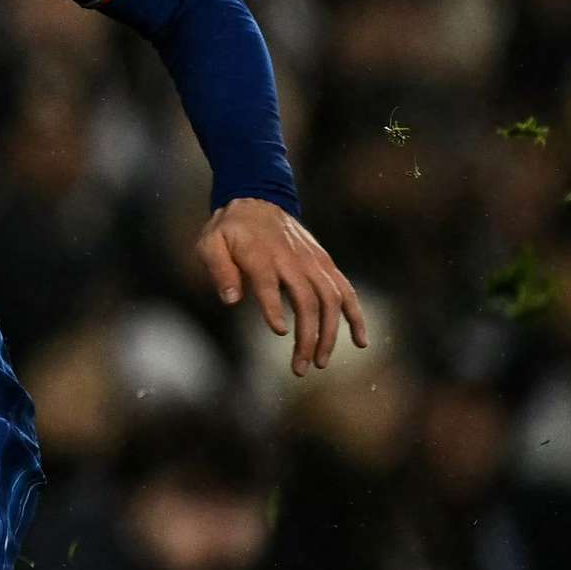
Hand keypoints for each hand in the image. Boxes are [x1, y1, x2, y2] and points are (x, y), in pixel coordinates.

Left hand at [198, 197, 367, 375]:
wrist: (257, 201)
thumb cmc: (229, 230)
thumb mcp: (210, 244)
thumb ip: (219, 270)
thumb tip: (231, 300)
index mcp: (261, 255)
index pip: (270, 283)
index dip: (275, 307)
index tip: (280, 331)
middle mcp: (292, 260)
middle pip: (307, 300)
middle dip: (308, 336)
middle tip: (300, 368)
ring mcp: (313, 262)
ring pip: (331, 300)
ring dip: (330, 333)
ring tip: (321, 362)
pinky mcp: (325, 264)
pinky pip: (346, 291)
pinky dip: (355, 316)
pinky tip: (360, 341)